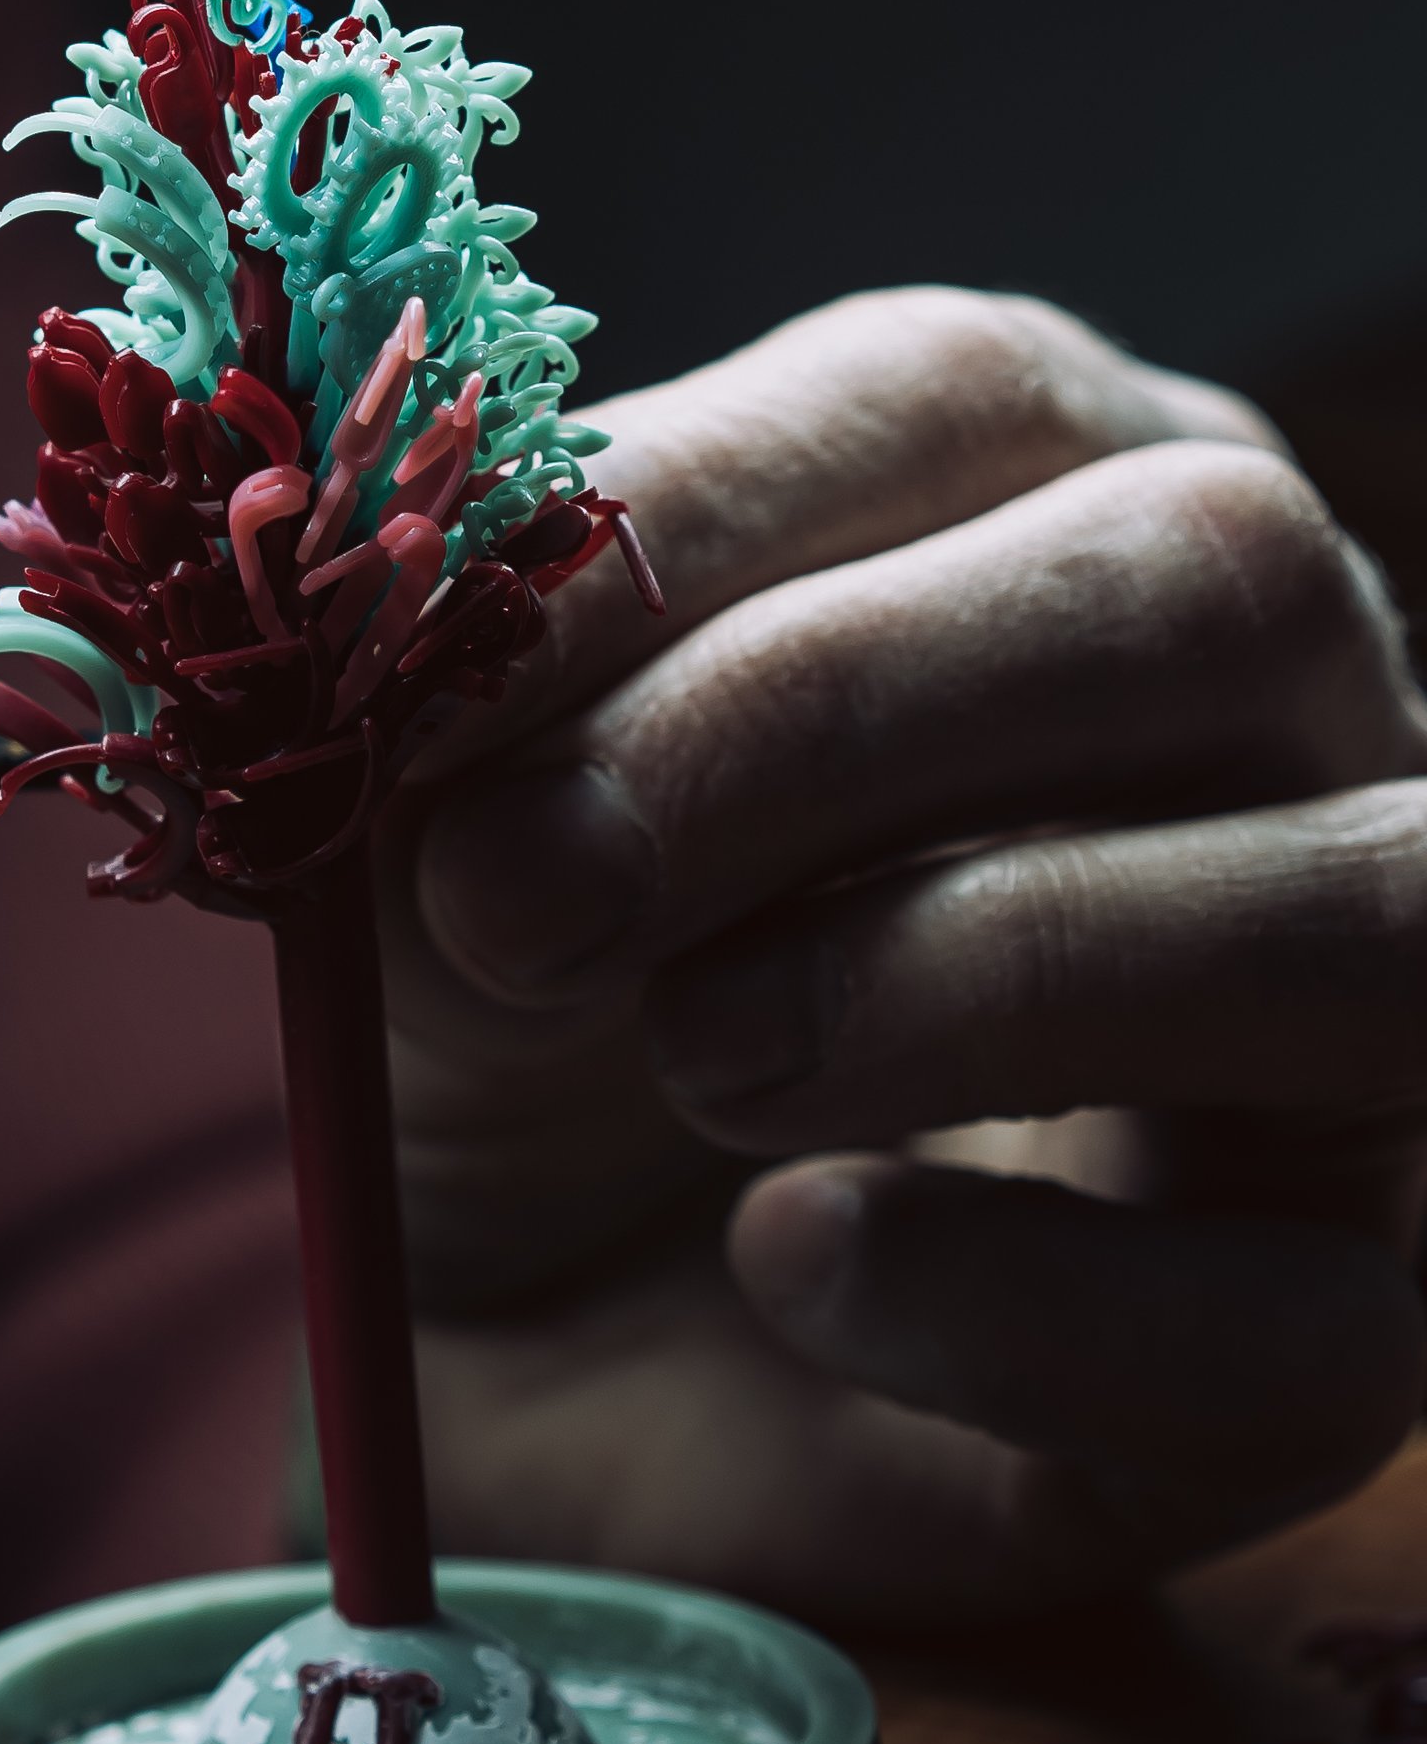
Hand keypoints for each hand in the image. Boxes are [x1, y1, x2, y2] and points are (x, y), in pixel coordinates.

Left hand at [391, 288, 1426, 1620]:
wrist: (508, 1351)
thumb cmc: (501, 1010)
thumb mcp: (429, 825)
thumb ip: (447, 704)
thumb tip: (413, 622)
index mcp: (1036, 507)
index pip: (963, 392)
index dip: (698, 503)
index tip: (432, 651)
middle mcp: (1268, 722)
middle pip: (1219, 579)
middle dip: (832, 714)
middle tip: (523, 890)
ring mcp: (1346, 1035)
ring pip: (1377, 913)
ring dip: (997, 963)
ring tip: (696, 1060)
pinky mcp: (1325, 1332)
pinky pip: (1308, 1323)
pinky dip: (1022, 1299)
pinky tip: (794, 1269)